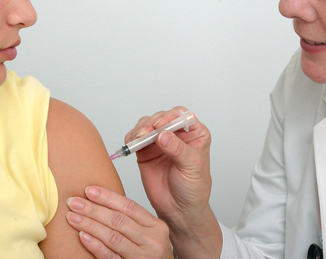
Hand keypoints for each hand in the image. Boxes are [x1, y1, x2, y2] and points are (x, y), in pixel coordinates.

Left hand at [66, 186, 171, 258]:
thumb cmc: (151, 255)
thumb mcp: (149, 235)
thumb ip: (131, 221)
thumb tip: (99, 202)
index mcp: (156, 227)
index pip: (129, 207)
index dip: (107, 197)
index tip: (88, 190)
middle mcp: (152, 241)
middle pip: (119, 221)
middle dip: (93, 209)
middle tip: (73, 202)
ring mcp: (142, 257)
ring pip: (113, 237)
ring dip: (90, 225)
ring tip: (72, 217)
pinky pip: (110, 257)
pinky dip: (95, 245)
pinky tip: (82, 236)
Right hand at [127, 107, 212, 228]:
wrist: (179, 210)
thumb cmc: (193, 189)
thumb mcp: (192, 167)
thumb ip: (178, 150)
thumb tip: (163, 135)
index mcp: (195, 134)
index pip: (182, 116)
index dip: (170, 117)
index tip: (160, 126)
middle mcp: (177, 134)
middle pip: (162, 117)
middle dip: (152, 123)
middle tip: (145, 134)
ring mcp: (160, 142)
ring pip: (147, 125)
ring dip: (140, 129)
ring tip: (137, 139)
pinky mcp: (146, 151)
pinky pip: (136, 138)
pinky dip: (131, 138)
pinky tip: (131, 143)